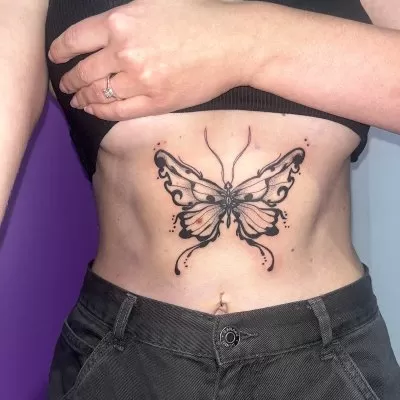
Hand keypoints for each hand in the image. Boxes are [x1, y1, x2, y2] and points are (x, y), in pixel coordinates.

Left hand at [48, 0, 255, 120]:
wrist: (232, 44)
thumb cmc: (199, 18)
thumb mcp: (155, 2)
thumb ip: (125, 16)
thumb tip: (105, 31)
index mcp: (121, 22)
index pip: (76, 39)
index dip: (61, 51)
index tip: (56, 57)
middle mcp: (125, 52)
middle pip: (84, 71)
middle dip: (69, 80)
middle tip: (64, 86)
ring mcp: (140, 81)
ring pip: (99, 94)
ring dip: (83, 98)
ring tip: (78, 100)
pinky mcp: (155, 103)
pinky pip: (119, 112)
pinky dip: (102, 112)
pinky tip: (95, 111)